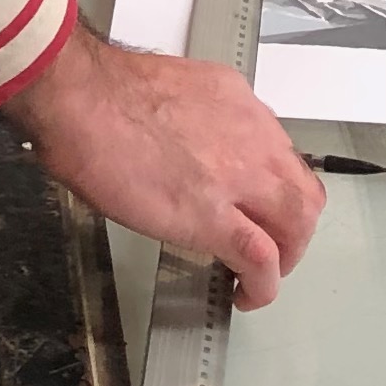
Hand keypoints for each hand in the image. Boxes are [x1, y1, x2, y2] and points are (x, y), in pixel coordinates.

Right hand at [11, 25, 324, 304]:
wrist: (82, 100)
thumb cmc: (103, 92)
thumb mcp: (173, 91)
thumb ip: (194, 118)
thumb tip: (185, 146)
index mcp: (237, 102)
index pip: (279, 152)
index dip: (273, 187)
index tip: (257, 204)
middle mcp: (251, 136)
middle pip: (304, 190)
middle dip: (295, 226)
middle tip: (274, 247)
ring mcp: (237, 176)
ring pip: (297, 221)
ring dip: (287, 254)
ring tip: (264, 276)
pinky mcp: (212, 218)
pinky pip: (259, 258)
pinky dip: (263, 284)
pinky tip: (247, 294)